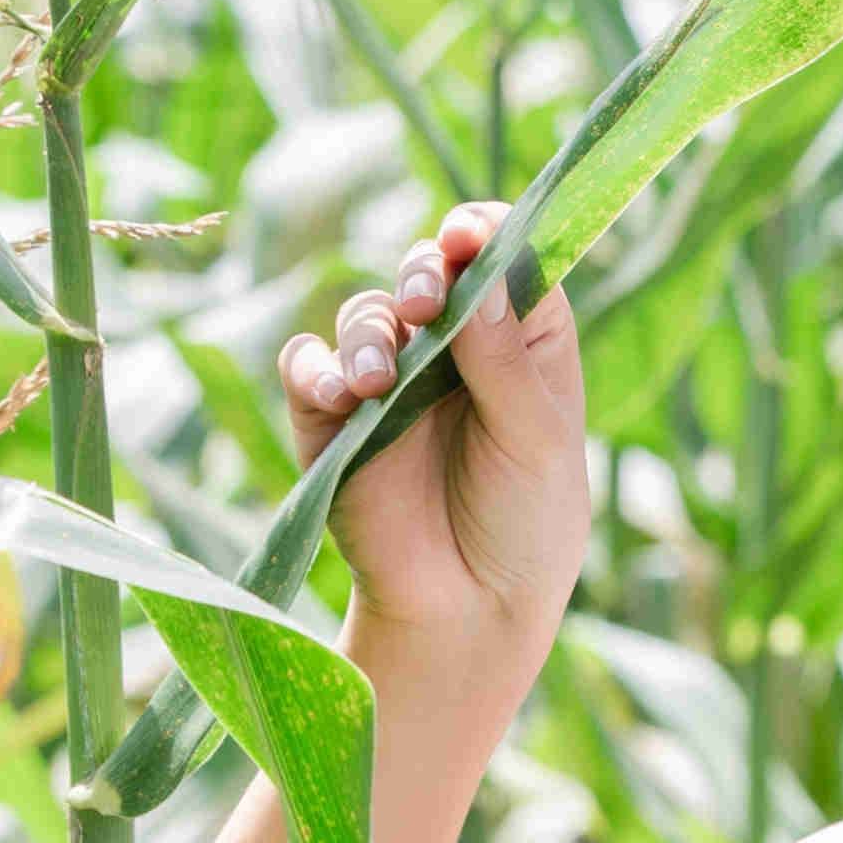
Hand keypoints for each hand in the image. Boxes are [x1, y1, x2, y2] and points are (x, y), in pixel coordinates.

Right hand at [276, 196, 589, 642]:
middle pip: (427, 269)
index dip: (481, 232)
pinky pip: (307, 367)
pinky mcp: (333, 418)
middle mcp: (454, 344)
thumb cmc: (524, 522)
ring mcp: (390, 379)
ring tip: (378, 383)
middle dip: (421, 272)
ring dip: (368, 334)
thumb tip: (479, 272)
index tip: (467, 234)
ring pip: (364, 315)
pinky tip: (339, 397)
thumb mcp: (535, 441)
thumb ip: (504, 360)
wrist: (466, 609)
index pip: (501, 256)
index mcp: (520, 336)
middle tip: (424, 302)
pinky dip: (315, 370)